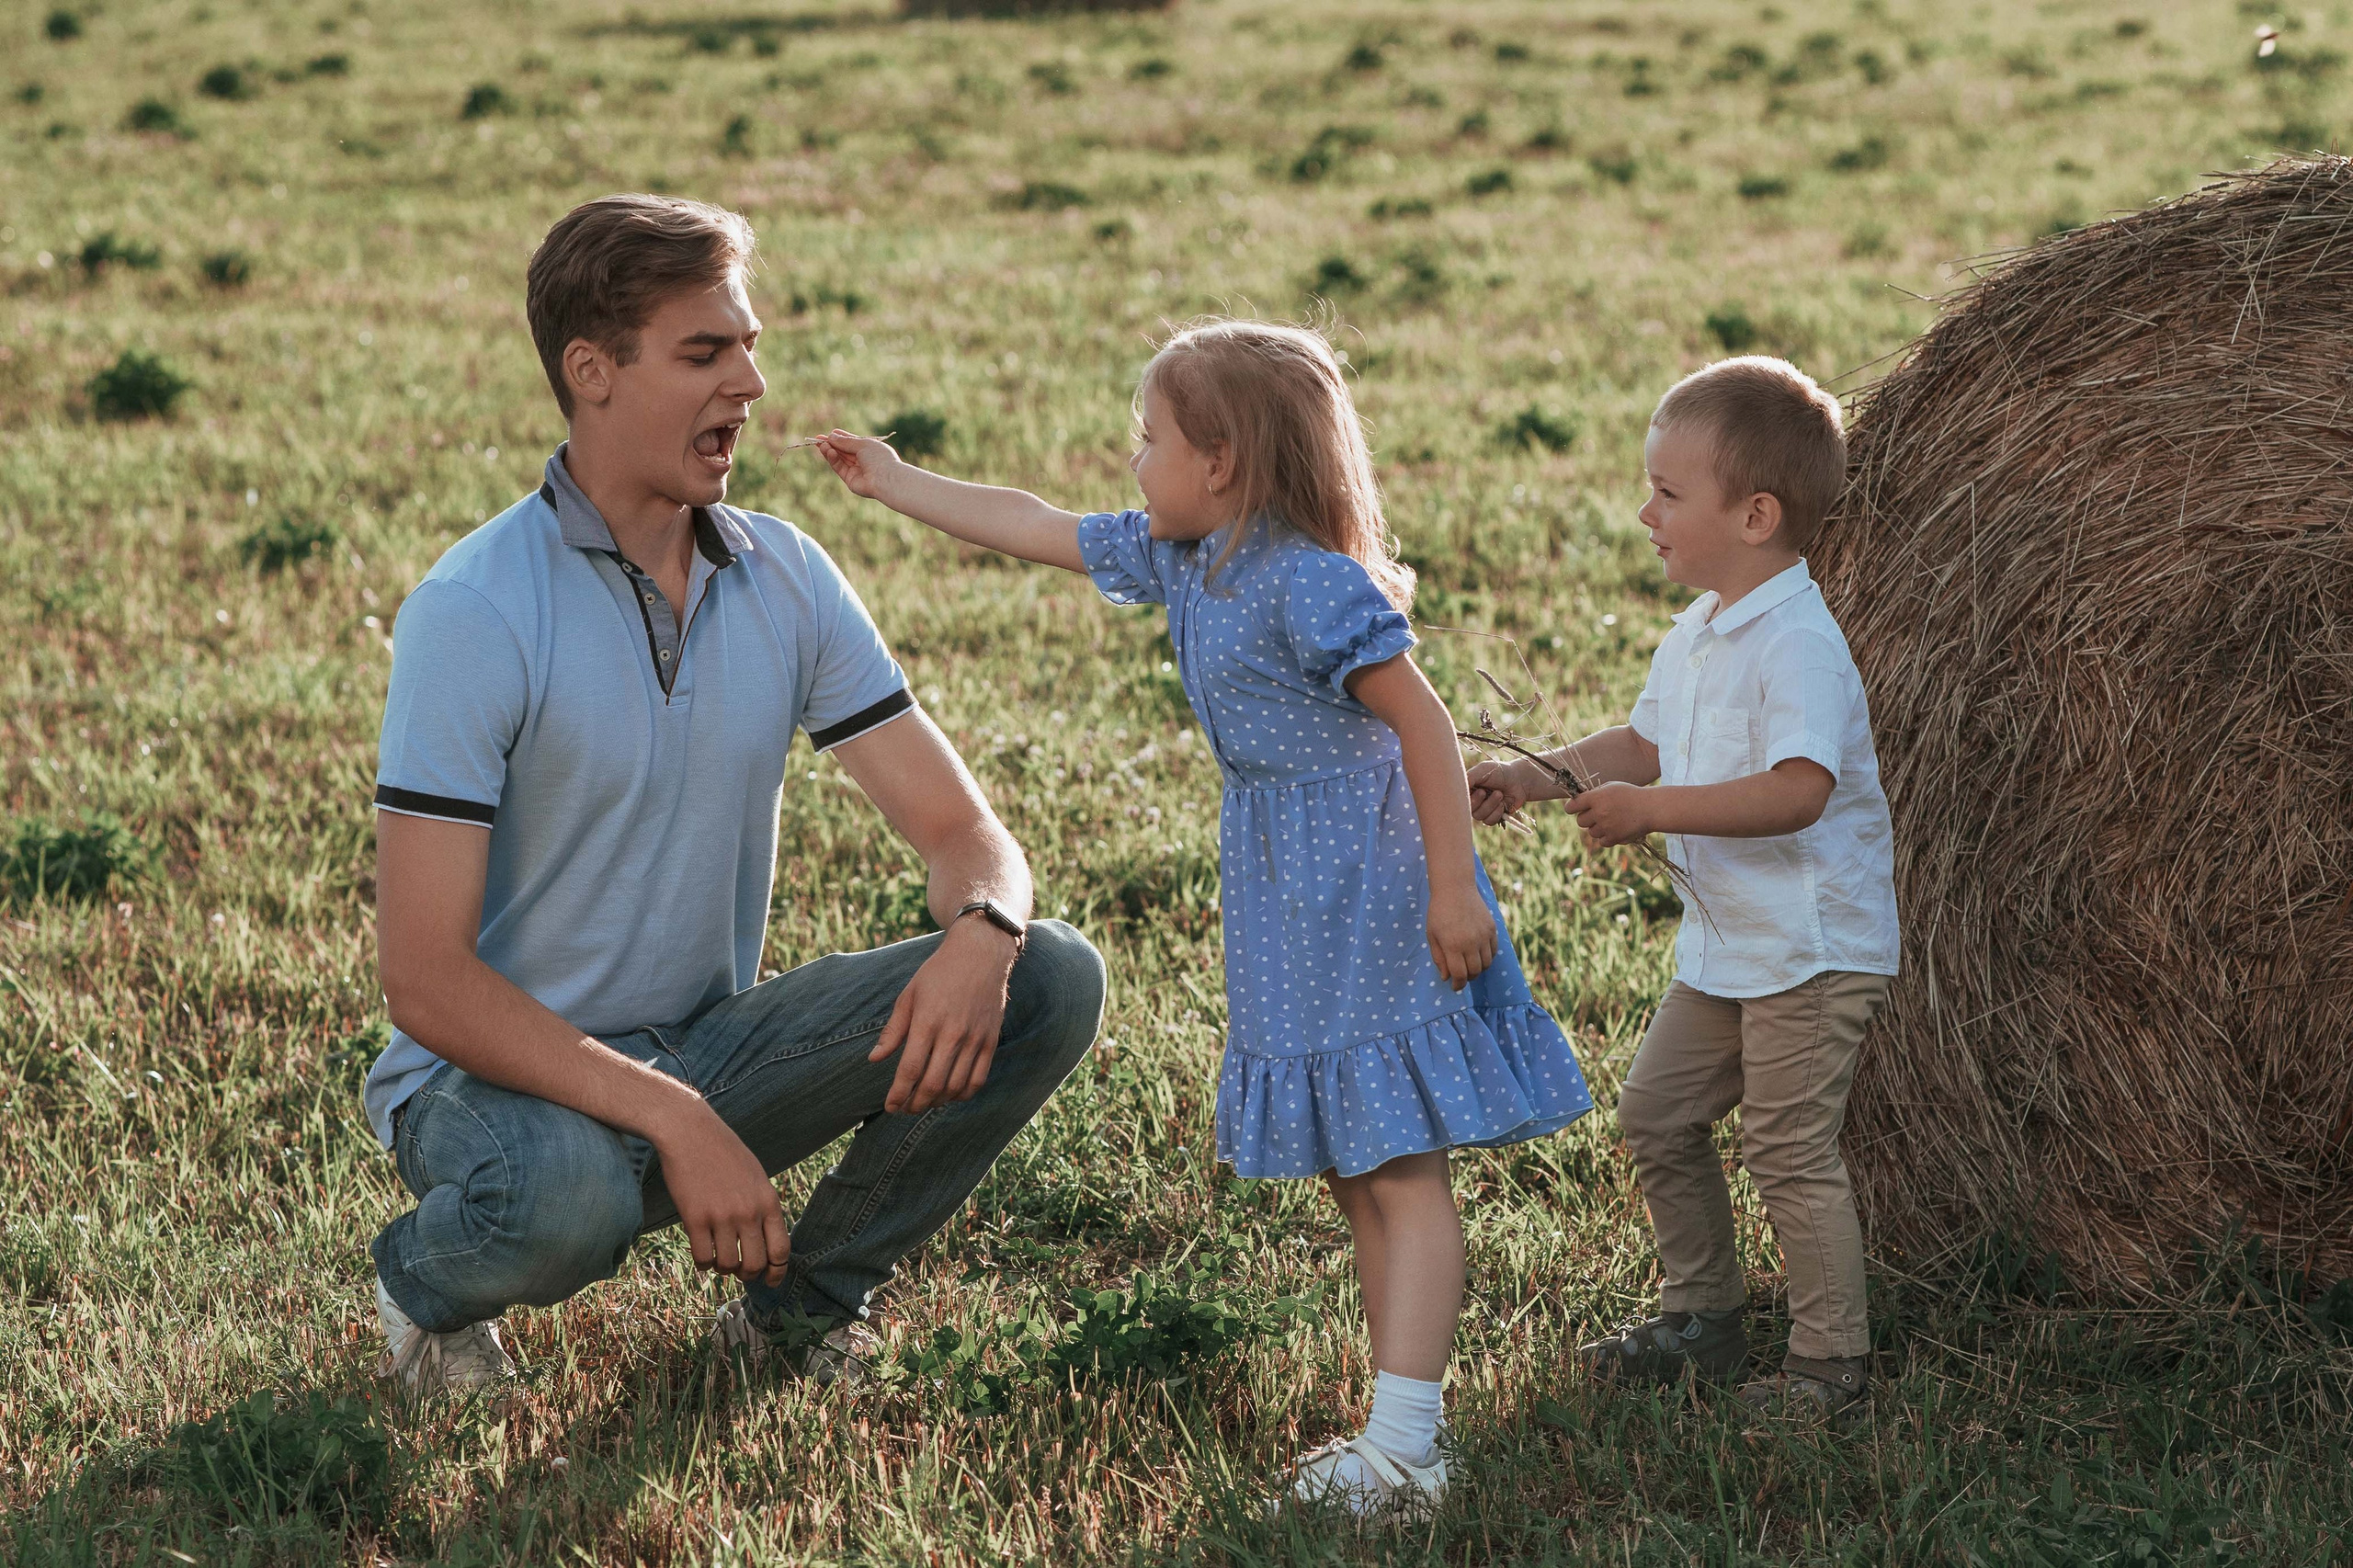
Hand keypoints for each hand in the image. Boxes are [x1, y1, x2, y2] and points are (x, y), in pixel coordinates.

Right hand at [652, 1106, 790, 1286]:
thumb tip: (766, 1243)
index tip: (770, 1280)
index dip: (777, 1272)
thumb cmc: (724, 1153)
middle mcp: (749, 1212)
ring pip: (727, 1265)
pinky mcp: (695, 1219)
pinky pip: (703, 1258)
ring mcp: (722, 1216)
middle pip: (755, 1264)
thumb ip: (763, 1207)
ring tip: (718, 1257)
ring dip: (723, 1268)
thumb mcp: (756, 1176)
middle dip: (748, 1274)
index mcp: (768, 1201)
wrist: (691, 1132)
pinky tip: (702, 1252)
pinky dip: (703, 1263)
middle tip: (739, 1270)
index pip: (781, 1250)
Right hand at [812, 430, 907, 502]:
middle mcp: (863, 460)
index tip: (830, 433)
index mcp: (869, 449)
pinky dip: (833, 459)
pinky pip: (839, 467)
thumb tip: (832, 436)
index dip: (841, 438)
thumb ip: (846, 441)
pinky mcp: (850, 480)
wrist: (885, 479)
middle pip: (843, 450)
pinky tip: (828, 451)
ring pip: (840, 459)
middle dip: (831, 444)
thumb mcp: (862, 444)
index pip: (852, 442)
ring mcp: (856, 470)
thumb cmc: (878, 458)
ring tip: (821, 444)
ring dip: (829, 451)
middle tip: (817, 438)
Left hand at [869, 915, 1017, 1113]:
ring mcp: (974, 1039)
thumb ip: (893, 1030)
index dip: (899, 1093)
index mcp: (927, 1021)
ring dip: (937, 1102)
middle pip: (932, 1083)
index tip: (890, 1106)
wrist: (981, 954)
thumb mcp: (909, 995)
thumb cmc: (939, 973)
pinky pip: (978, 1079)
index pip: (910, 1069)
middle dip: (915, 1103)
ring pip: (956, 1086)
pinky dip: (963, 1094)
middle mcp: (952, 1033)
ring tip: (925, 1103)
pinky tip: (951, 1095)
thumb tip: (874, 1059)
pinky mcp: (990, 1041)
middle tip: (905, 1109)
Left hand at [1426, 880, 1497, 990]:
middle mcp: (1471, 943)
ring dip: (1478, 969)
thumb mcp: (1432, 936)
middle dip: (1467, 978)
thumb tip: (1446, 977)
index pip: (1459, 975)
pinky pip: (1493, 951)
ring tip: (1470, 965)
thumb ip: (1439, 958)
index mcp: (1453, 945)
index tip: (1454, 986)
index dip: (1457, 984)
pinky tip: (1478, 954)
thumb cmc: (1439, 912)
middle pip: (1474, 972)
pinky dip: (1487, 957)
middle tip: (1461, 975)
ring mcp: (1483, 936)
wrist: (1455, 889)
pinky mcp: (1492, 929)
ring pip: (1486, 964)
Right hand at [1466, 757, 1547, 824]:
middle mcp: (1473, 799)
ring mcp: (1482, 809)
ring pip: (1478, 816)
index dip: (1464, 798)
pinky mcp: (1492, 817)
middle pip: (1467, 809)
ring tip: (1499, 794)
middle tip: (1485, 791)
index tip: (1476, 790)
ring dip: (1490, 805)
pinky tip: (1502, 804)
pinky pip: (1488, 821)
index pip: (1458, 799)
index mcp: (1468, 788)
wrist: (1519, 780)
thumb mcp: (1482, 769)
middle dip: (1477, 801)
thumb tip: (1457, 790)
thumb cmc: (1500, 772)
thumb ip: (1468, 778)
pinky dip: (1496, 812)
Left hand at [1565, 781, 1652, 848]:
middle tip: (1598, 814)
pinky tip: (1616, 829)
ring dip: (1598, 828)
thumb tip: (1579, 801)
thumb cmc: (1631, 795)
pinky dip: (1607, 837)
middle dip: (1587, 818)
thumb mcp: (1612, 787)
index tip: (1573, 809)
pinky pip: (1602, 841)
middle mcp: (1599, 812)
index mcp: (1596, 798)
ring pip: (1591, 832)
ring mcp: (1606, 826)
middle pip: (1580, 821)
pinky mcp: (1614, 838)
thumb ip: (1595, 794)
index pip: (1572, 806)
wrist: (1651, 808)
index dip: (1571, 808)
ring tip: (1612, 820)